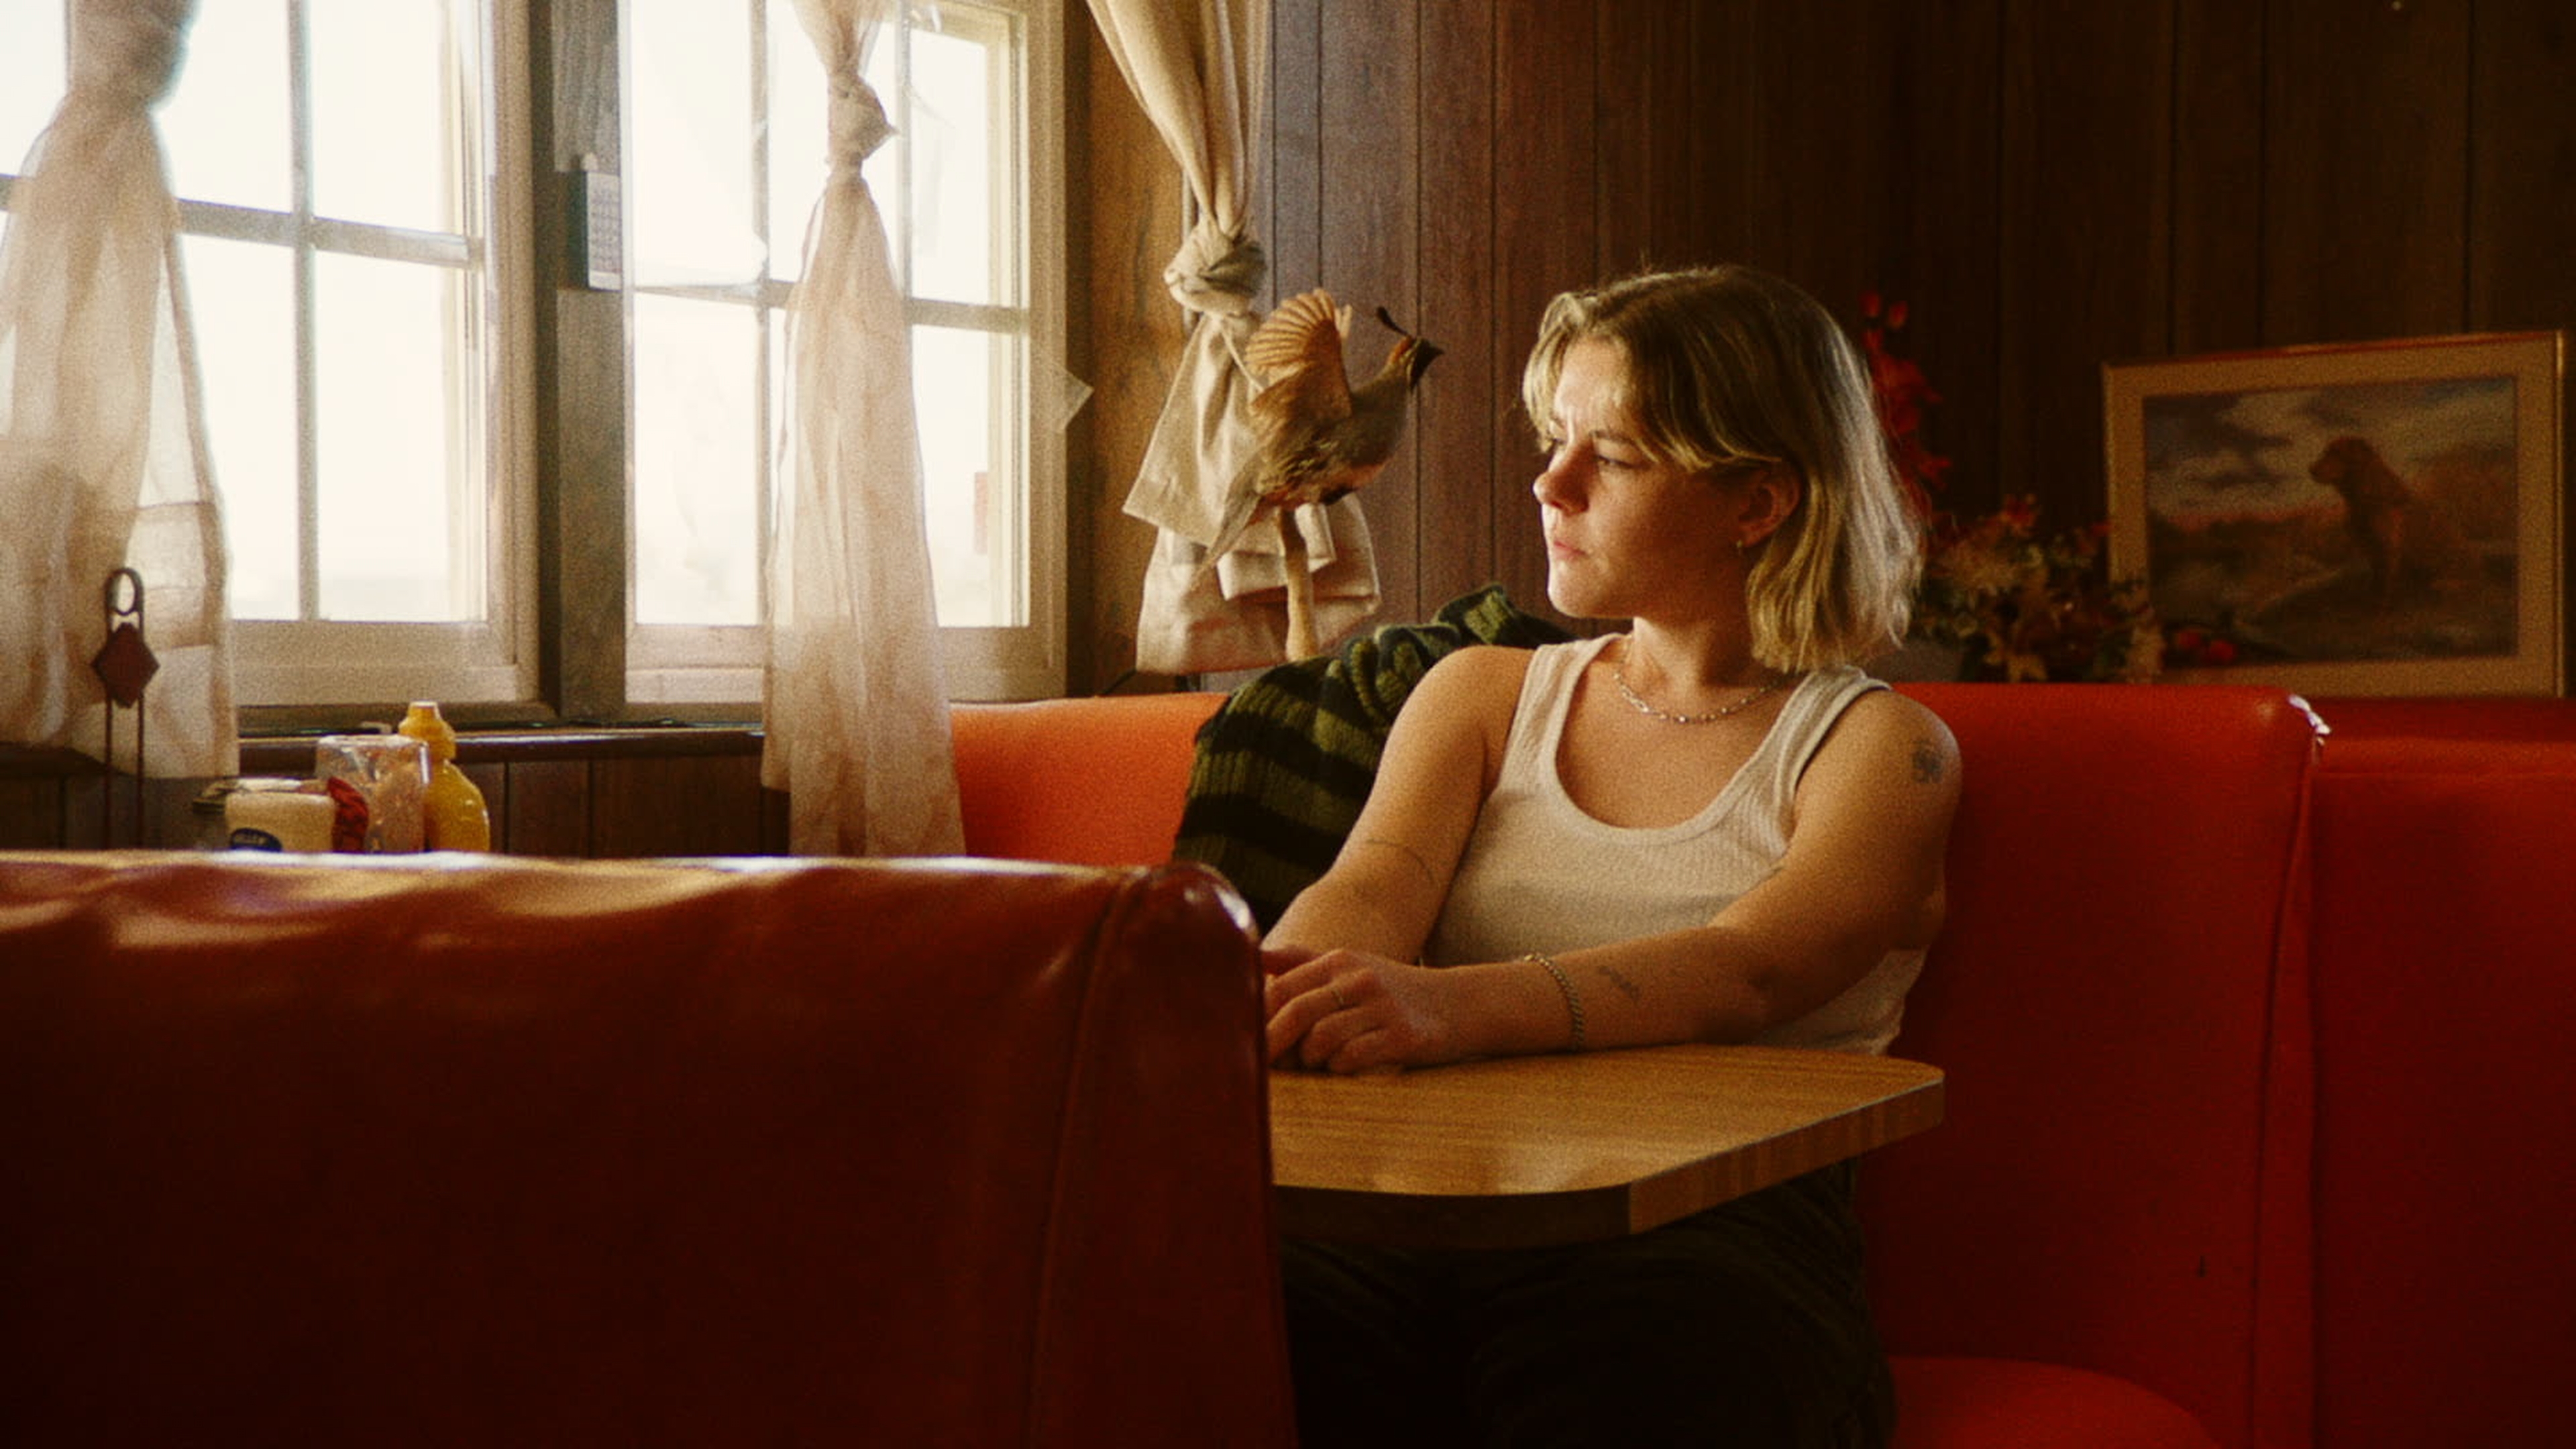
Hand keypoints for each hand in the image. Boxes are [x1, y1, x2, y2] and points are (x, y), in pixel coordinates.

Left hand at [1261, 946, 1463, 1073]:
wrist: (1458, 1004)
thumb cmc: (1390, 990)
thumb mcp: (1349, 965)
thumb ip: (1300, 962)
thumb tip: (1254, 956)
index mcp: (1339, 961)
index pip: (1282, 987)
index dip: (1258, 1017)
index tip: (1246, 1040)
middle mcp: (1360, 979)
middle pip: (1297, 1012)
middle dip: (1273, 1044)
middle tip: (1264, 1066)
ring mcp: (1383, 1008)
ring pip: (1322, 1039)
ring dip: (1309, 1059)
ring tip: (1313, 1064)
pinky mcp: (1402, 1037)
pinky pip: (1352, 1058)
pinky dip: (1338, 1068)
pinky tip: (1343, 1066)